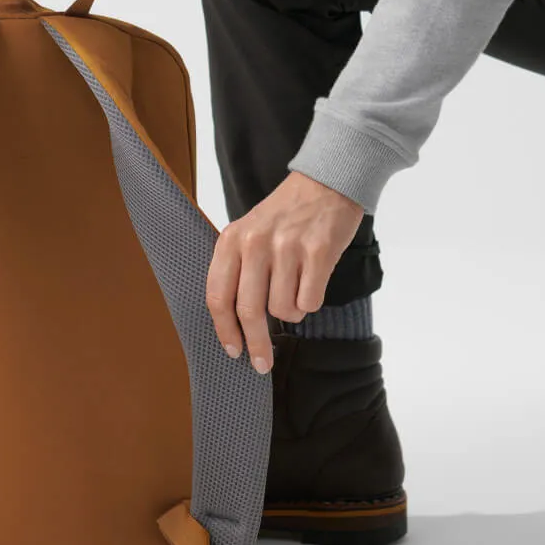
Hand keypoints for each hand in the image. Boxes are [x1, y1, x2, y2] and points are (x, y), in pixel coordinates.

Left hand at [206, 171, 364, 374]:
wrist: (326, 181)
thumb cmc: (285, 215)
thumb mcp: (248, 233)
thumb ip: (236, 270)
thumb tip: (233, 325)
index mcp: (231, 240)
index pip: (218, 297)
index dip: (224, 331)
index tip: (233, 351)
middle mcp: (255, 243)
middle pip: (248, 311)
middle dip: (257, 344)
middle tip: (263, 363)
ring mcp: (286, 247)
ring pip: (283, 310)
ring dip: (291, 312)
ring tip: (297, 289)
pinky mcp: (318, 252)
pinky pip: (310, 302)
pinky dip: (311, 302)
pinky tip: (312, 282)